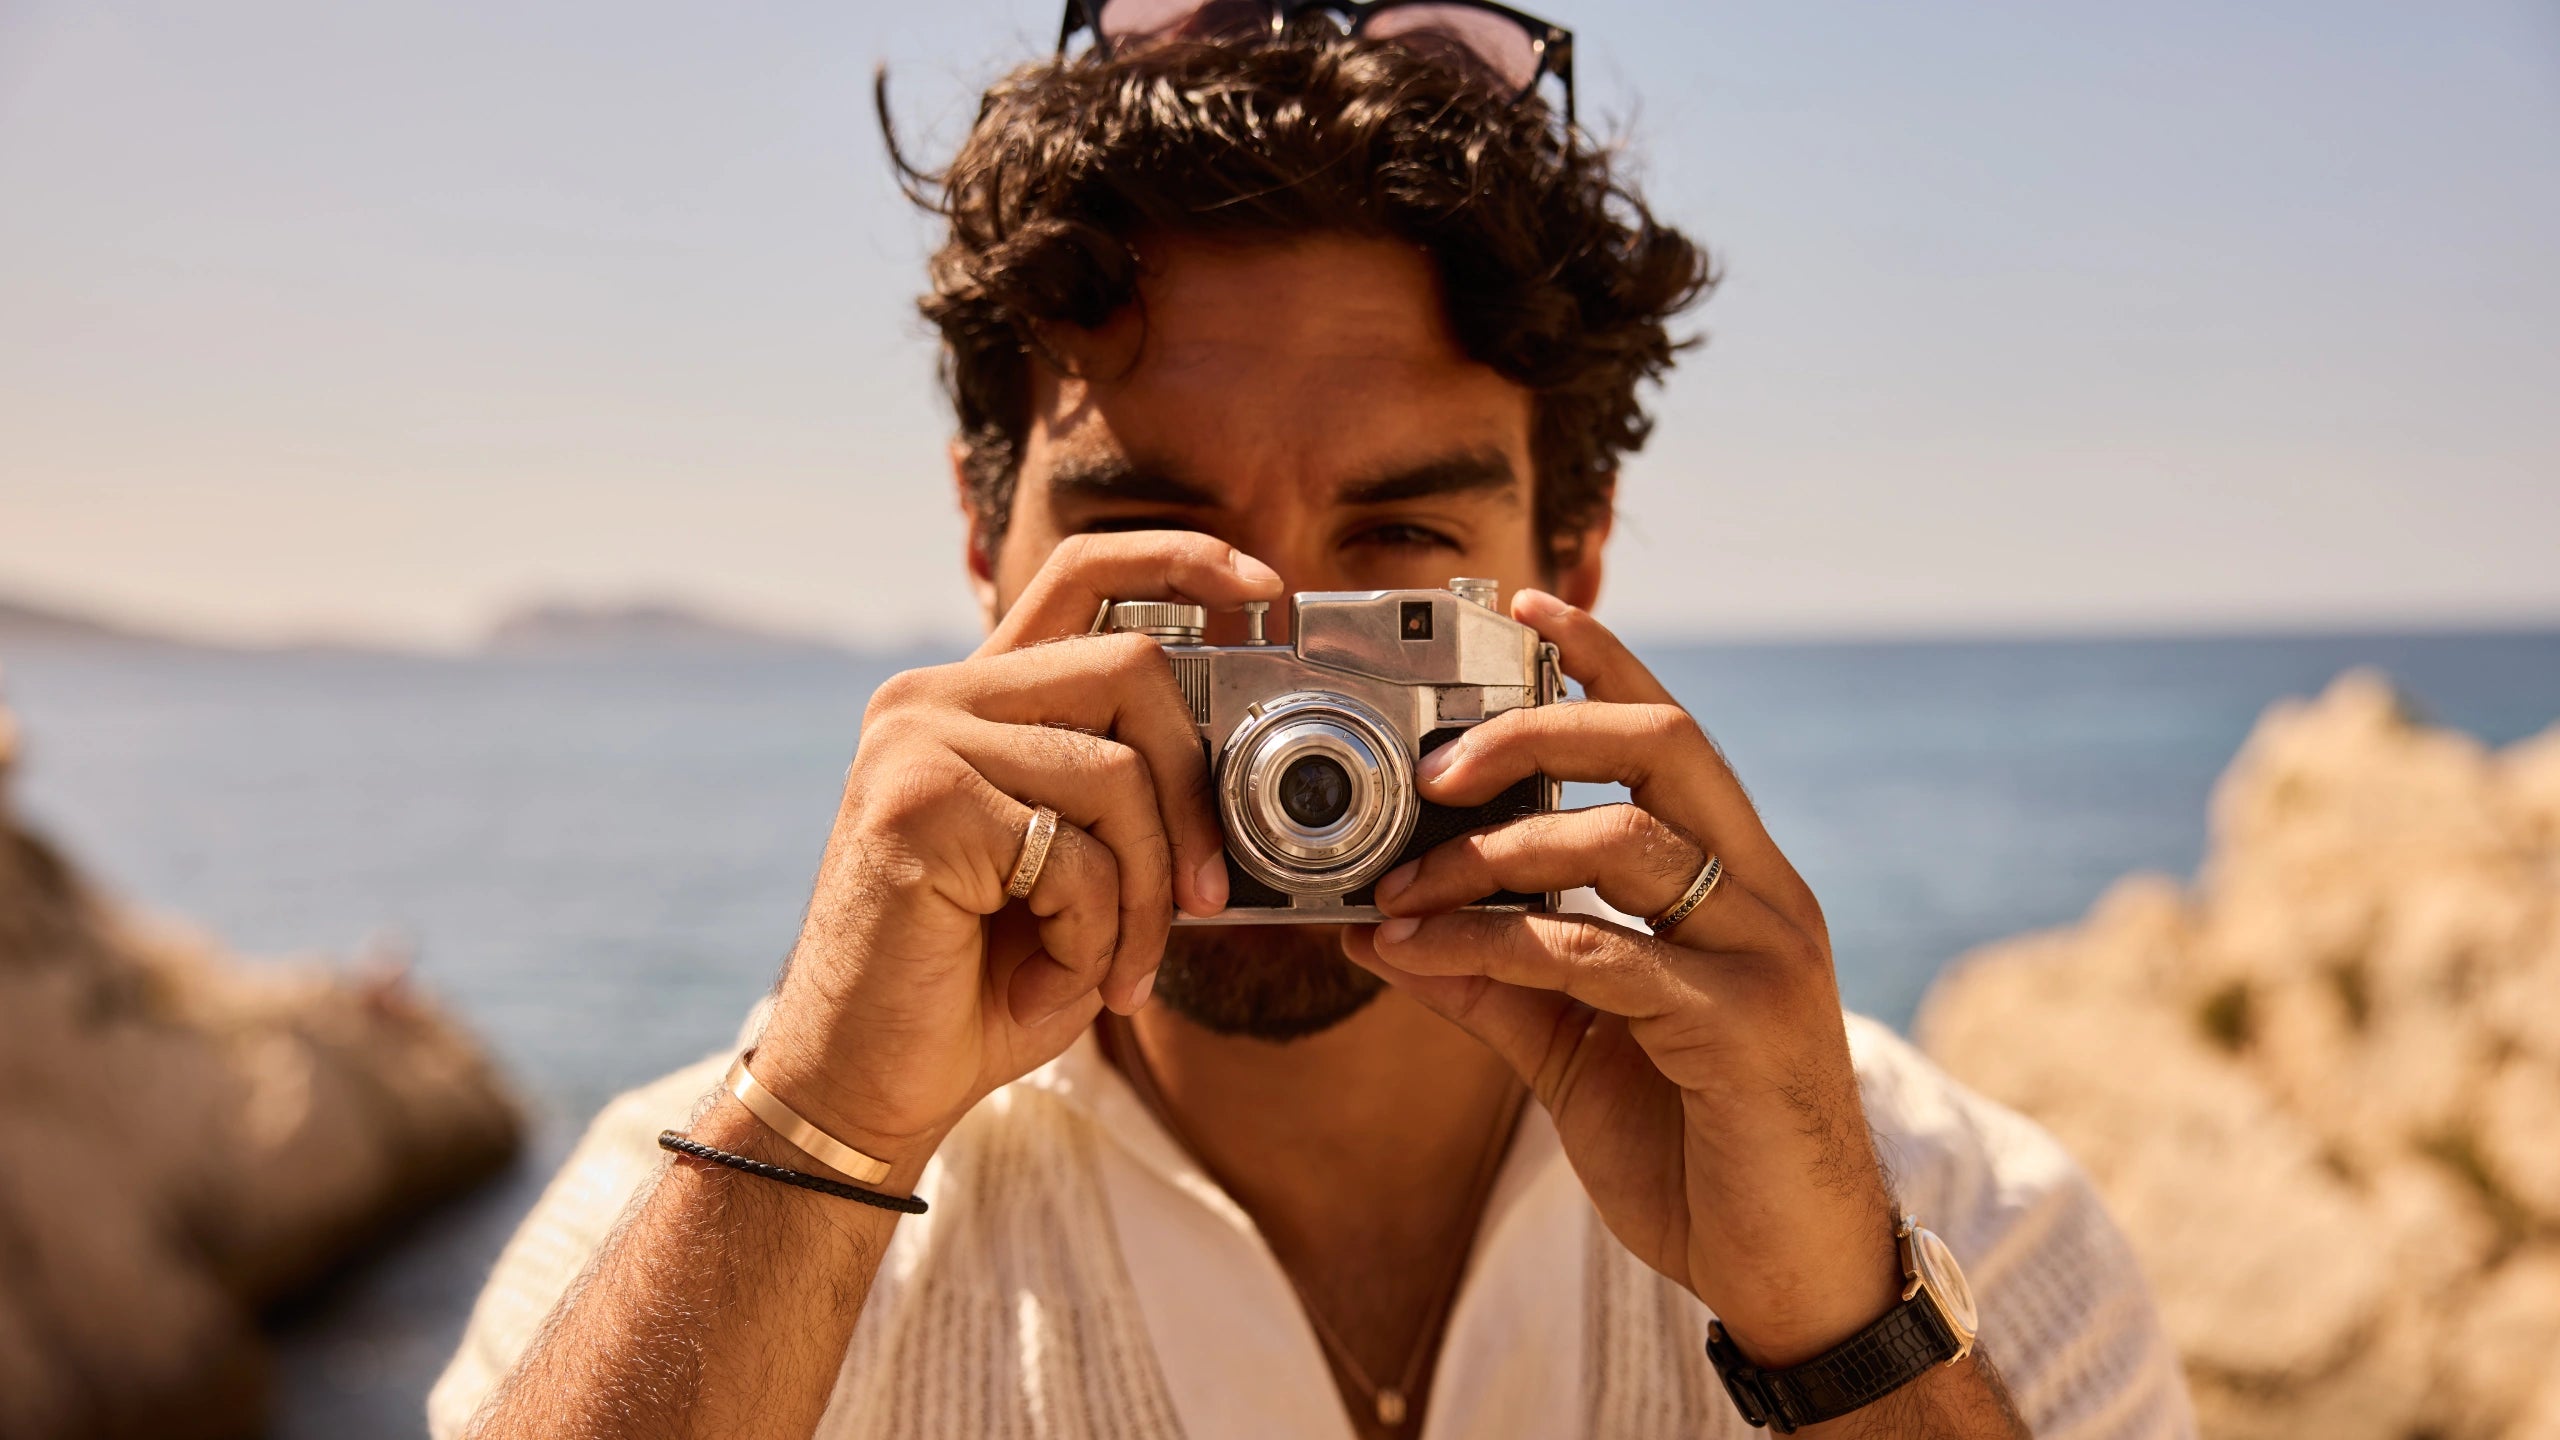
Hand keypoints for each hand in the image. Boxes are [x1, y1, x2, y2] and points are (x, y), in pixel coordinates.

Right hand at [747, 534, 1282, 1177]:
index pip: (1082, 573)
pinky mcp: (916, 805)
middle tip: (1209, 898)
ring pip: (1120, 772)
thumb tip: (1239, 772)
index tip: (1266, 590)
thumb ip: (1129, 804)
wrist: (863, 1089)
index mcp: (974, 700)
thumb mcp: (1077, 876)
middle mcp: (934, 698)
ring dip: (1150, 895)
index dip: (1184, 562)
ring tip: (1115, 967)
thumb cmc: (977, 989)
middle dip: (1196, 794)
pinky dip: (1098, 932)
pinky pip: (1079, 853)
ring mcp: (916, 742)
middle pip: (1135, 667)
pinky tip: (1051, 973)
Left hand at [1342, 590, 1901, 1366]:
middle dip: (1539, 728)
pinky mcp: (1739, 1030)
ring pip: (1625, 840)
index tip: (1519, 607)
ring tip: (1396, 887)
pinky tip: (1416, 954)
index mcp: (1736, 882)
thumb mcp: (1577, 1049)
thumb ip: (1496, 979)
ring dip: (1491, 850)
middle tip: (1434, 764)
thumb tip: (1380, 929)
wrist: (1792, 1278)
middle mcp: (1763, 896)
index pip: (1671, 734)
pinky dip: (1489, 942)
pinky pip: (1595, 954)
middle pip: (1663, 746)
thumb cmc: (1697, 1148)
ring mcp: (1761, 957)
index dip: (1601, 661)